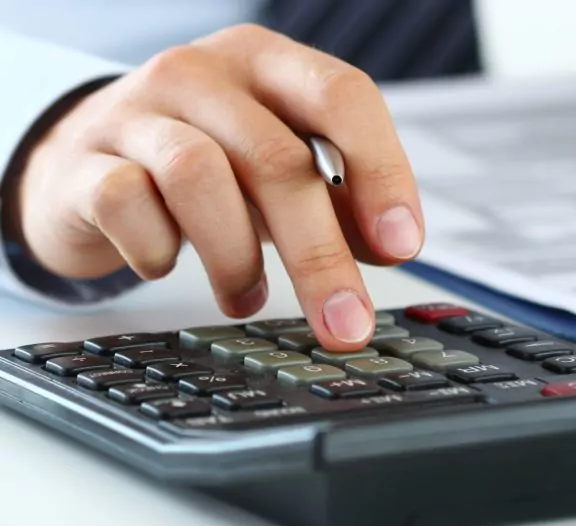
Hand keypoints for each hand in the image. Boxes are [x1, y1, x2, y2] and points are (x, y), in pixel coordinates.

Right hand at [14, 25, 423, 349]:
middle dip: (320, 255)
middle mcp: (202, 73)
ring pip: (199, 176)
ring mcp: (135, 110)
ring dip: (236, 258)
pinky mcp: (84, 160)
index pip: (342, 95)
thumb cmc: (205, 165)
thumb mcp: (277, 171)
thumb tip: (389, 247)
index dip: (382, 172)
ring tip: (247, 298)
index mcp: (267, 63)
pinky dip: (158, 251)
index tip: (402, 246)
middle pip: (276, 159)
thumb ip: (337, 200)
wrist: (84, 163)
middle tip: (345, 322)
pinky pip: (128, 204)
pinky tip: (167, 264)